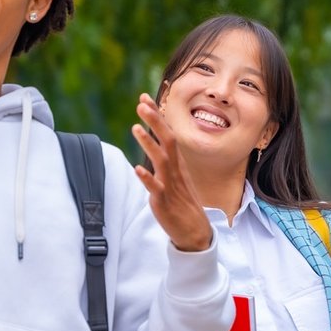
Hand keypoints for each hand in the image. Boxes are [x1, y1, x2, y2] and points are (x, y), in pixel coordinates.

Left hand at [132, 93, 213, 252]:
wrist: (195, 232)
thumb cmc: (182, 203)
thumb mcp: (175, 178)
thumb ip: (165, 160)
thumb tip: (155, 144)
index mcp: (177, 164)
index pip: (168, 134)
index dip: (157, 117)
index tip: (145, 98)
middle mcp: (175, 171)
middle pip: (168, 140)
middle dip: (155, 122)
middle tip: (142, 104)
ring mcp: (170, 185)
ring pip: (161, 160)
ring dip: (148, 144)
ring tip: (135, 128)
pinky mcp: (164, 202)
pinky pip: (156, 188)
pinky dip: (147, 178)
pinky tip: (137, 169)